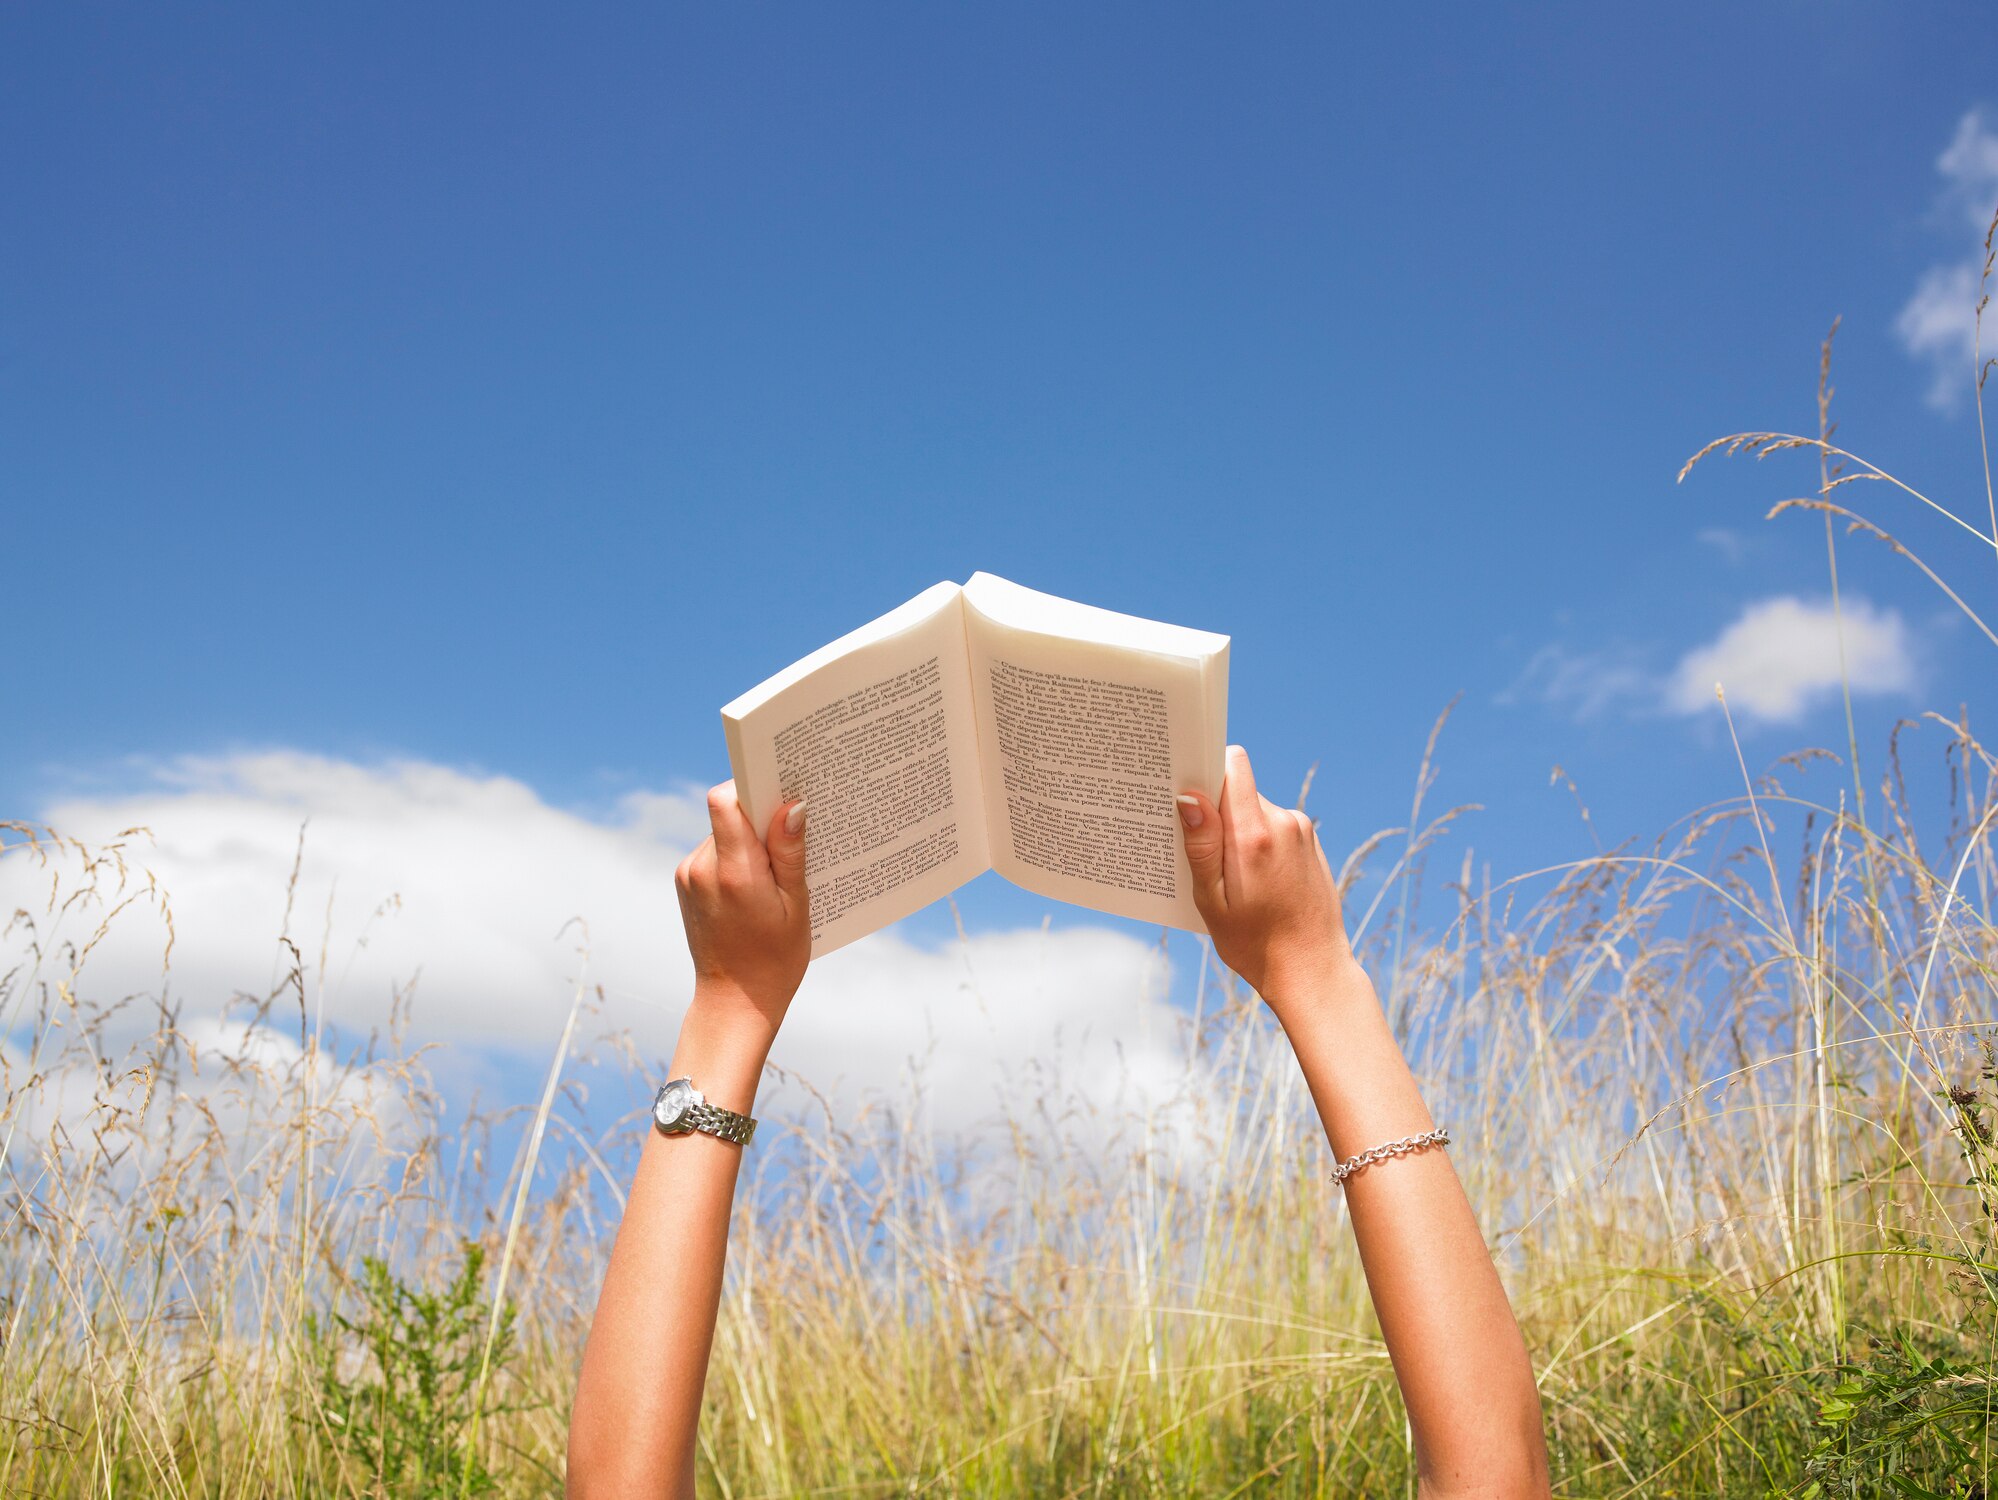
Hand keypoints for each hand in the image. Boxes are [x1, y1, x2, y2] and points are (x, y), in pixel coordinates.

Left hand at [673, 782, 810, 1045]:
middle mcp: (701, 867)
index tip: (783, 789)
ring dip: (751, 839)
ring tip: (779, 872)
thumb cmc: (774, 961)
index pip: (726, 800)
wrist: (733, 1003)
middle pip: (729, 813)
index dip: (752, 785)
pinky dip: (738, 856)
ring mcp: (688, 875)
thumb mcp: (795, 906)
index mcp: (732, 872)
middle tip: (796, 835)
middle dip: (761, 817)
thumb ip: (789, 852)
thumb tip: (792, 805)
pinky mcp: (686, 882)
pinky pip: (715, 850)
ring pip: (724, 831)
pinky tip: (760, 885)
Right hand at [1177, 745, 1353, 1015]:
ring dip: (1238, 832)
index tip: (1188, 796)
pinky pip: (1274, 827)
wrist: (1313, 970)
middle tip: (1204, 858)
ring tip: (1231, 879)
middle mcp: (1284, 823)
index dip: (1207, 772)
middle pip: (1238, 790)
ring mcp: (1302, 832)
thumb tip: (1189, 796)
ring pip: (1255, 810)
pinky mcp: (1311, 843)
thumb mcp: (1212, 899)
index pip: (1232, 766)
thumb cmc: (1255, 943)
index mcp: (1254, 833)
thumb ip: (1201, 844)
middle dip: (1217, 814)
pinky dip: (1258, 844)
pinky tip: (1255, 882)